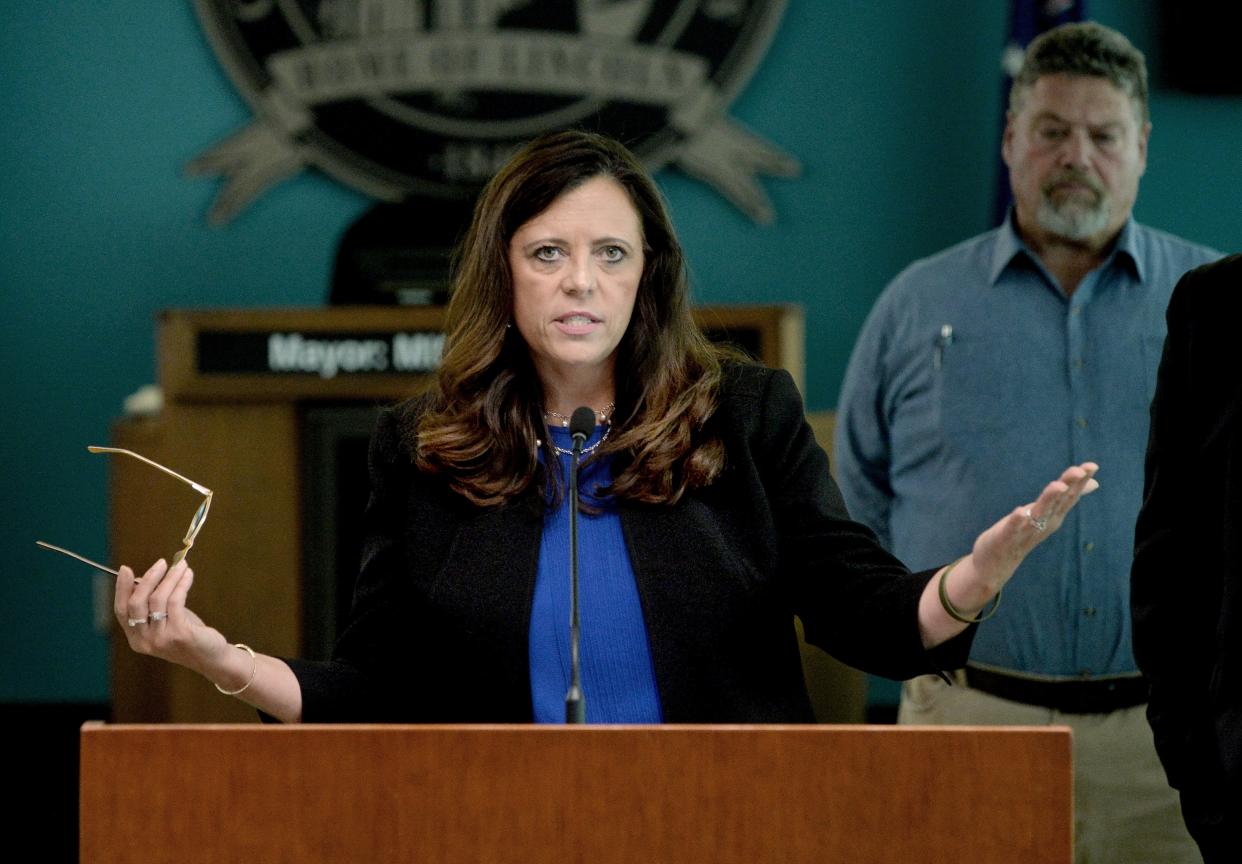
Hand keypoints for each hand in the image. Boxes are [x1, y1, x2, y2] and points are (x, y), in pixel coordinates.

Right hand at [114, 558, 230, 677]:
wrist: (211, 657)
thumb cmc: (187, 634)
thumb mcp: (165, 620)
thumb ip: (152, 604)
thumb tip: (145, 578)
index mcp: (136, 639)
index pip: (121, 611)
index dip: (121, 588)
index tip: (125, 569)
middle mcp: (144, 641)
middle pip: (136, 603)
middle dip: (148, 579)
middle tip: (161, 563)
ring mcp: (161, 639)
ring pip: (158, 599)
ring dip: (170, 578)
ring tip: (181, 565)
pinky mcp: (179, 634)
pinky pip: (176, 601)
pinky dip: (181, 584)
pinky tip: (188, 575)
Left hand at [970, 461, 1100, 592]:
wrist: (997, 562)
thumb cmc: (1024, 532)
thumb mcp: (1047, 513)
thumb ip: (1065, 497)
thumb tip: (1094, 483)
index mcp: (1053, 515)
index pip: (1070, 496)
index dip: (1080, 481)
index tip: (1092, 465)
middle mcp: (1044, 523)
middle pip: (1058, 502)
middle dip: (1069, 485)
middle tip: (1079, 470)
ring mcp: (1026, 531)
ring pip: (1040, 513)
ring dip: (1049, 499)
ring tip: (1058, 486)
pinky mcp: (1008, 537)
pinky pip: (1014, 528)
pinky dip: (1018, 520)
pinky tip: (1021, 511)